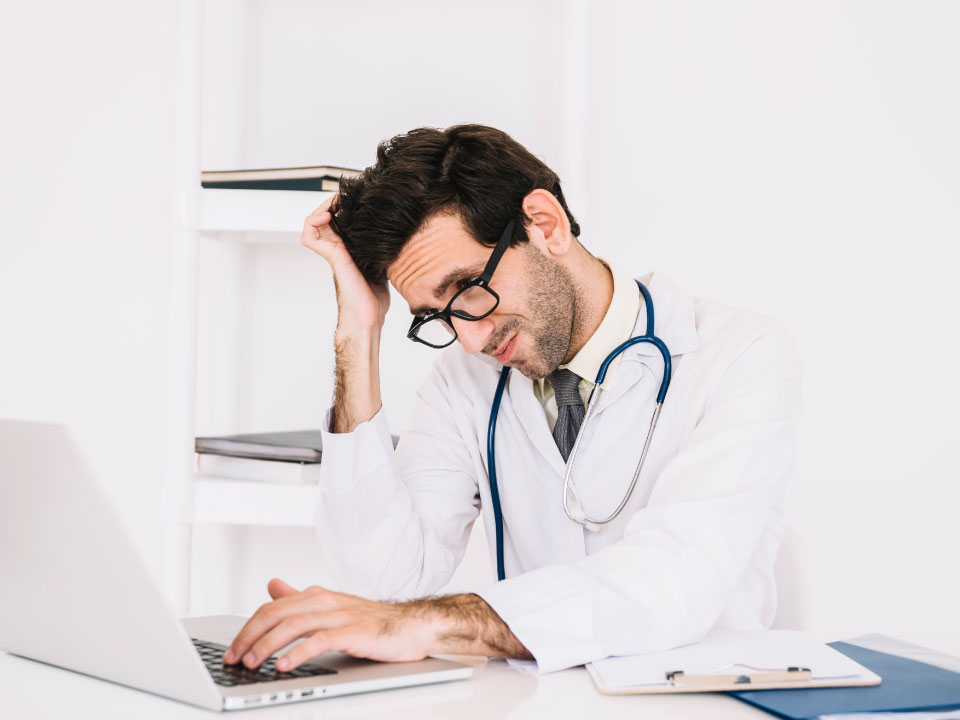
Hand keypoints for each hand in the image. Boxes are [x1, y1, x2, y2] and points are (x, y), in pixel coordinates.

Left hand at [223, 579, 532, 670]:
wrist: (413, 625)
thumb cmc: (373, 621)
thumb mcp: (331, 606)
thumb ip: (300, 598)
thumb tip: (272, 586)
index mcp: (317, 595)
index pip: (271, 608)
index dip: (248, 628)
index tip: (232, 649)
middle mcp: (325, 600)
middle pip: (276, 614)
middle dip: (250, 637)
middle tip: (234, 658)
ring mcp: (339, 615)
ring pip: (293, 625)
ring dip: (267, 645)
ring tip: (252, 663)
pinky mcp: (353, 631)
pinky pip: (319, 640)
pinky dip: (298, 653)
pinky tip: (284, 666)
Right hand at [301, 195, 389, 331]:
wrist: (368, 318)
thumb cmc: (374, 299)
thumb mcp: (383, 266)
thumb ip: (384, 251)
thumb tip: (401, 236)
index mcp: (349, 250)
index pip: (339, 221)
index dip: (343, 207)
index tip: (356, 199)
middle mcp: (338, 249)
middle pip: (324, 217)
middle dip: (332, 202)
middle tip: (345, 197)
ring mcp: (333, 252)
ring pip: (312, 223)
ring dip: (320, 208)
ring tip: (334, 203)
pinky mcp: (332, 257)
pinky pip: (310, 237)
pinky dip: (312, 222)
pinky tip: (327, 216)